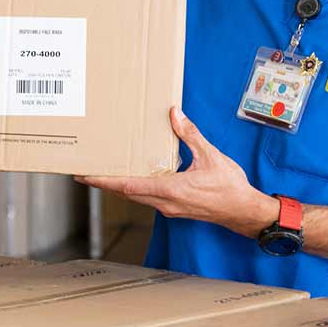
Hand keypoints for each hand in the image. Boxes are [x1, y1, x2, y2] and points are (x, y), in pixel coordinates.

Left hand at [77, 107, 278, 237]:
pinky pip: (148, 198)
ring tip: (104, 174)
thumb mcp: (210, 156)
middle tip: (85, 173)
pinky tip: (134, 178)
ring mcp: (169, 207)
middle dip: (104, 183)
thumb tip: (174, 114)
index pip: (128, 186)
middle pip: (126, 193)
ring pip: (136, 197)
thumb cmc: (229, 187)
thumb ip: (190, 135)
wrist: (243, 212)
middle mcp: (165, 202)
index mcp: (170, 189)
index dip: (104, 181)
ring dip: (119, 186)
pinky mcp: (174, 208)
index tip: (86, 176)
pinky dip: (135, 188)